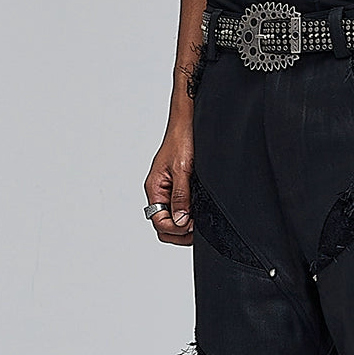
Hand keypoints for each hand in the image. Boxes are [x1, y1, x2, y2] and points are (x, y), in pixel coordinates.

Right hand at [144, 117, 194, 246]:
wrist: (188, 122)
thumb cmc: (181, 139)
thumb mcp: (182, 170)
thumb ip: (180, 197)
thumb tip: (180, 221)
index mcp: (155, 189)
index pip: (159, 222)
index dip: (176, 228)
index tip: (192, 224)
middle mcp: (159, 192)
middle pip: (163, 226)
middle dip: (179, 232)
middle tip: (196, 228)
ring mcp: (168, 191)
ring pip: (172, 220)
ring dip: (184, 225)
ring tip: (198, 220)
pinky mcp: (178, 188)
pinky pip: (180, 209)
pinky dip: (189, 214)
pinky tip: (199, 211)